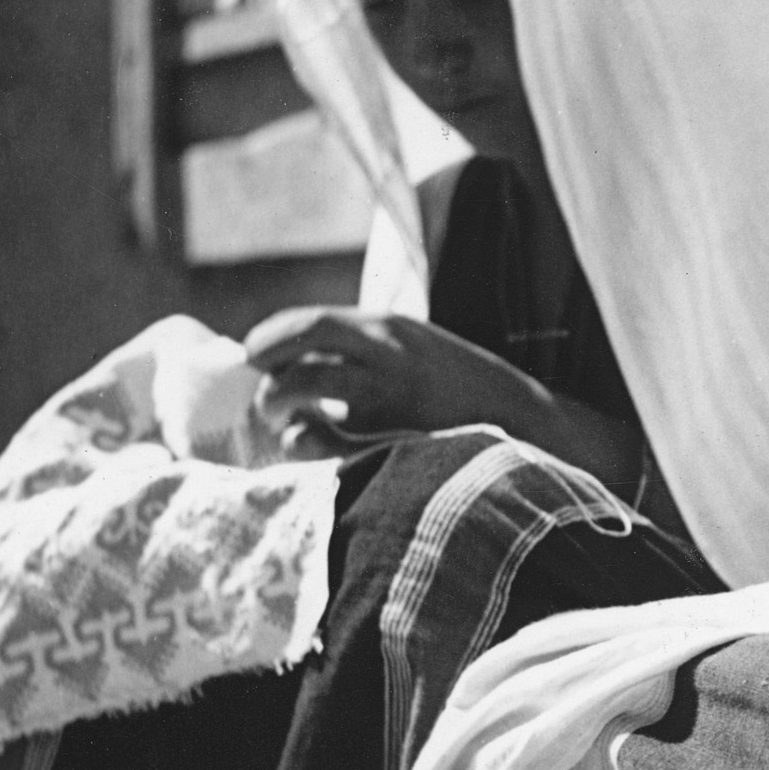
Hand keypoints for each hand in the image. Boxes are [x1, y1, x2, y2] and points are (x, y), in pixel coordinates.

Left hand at [243, 308, 537, 442]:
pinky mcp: (394, 437)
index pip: (311, 324)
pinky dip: (308, 443)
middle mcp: (386, 358)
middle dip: (271, 381)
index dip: (271, 339)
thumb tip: (294, 359)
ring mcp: (391, 400)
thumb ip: (360, 345)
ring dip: (281, 408)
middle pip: (304, 360)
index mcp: (388, 329)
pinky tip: (307, 446)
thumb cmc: (453, 382)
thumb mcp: (411, 344)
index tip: (251, 355)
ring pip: (311, 394)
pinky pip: (331, 441)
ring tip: (282, 424)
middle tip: (264, 398)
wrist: (516, 415)